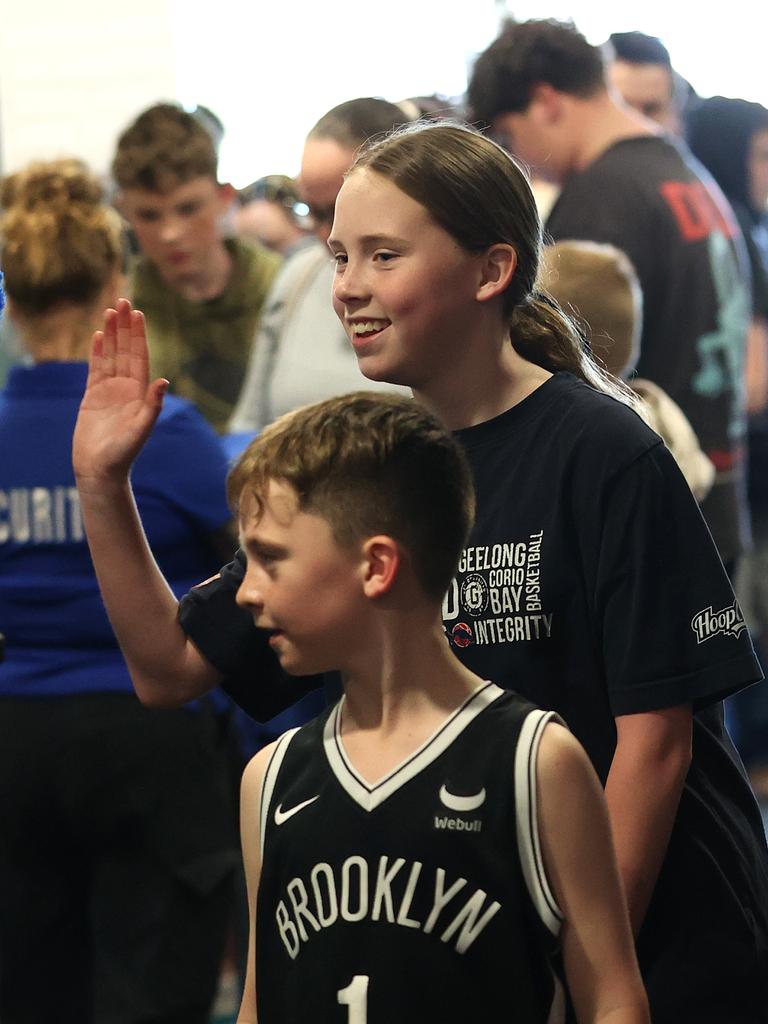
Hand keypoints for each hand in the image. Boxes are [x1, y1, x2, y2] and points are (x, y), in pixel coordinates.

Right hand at [73, 298, 167, 486]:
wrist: (101, 469)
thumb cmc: (123, 453)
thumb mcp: (141, 429)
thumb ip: (152, 406)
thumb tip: (163, 381)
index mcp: (140, 393)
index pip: (140, 357)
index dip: (138, 335)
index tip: (138, 313)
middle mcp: (127, 388)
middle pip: (126, 350)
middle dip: (126, 327)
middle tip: (124, 301)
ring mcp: (109, 391)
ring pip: (111, 356)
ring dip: (111, 334)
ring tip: (110, 311)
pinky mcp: (93, 397)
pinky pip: (95, 369)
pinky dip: (97, 352)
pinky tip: (99, 336)